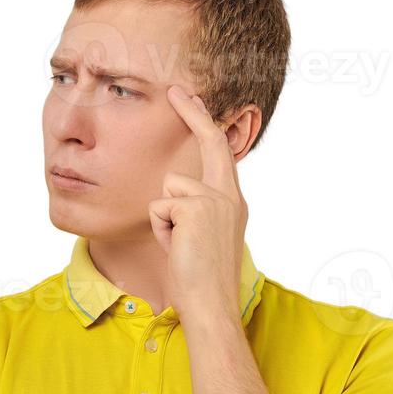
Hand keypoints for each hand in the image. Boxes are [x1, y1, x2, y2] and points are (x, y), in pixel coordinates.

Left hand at [149, 84, 247, 323]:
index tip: (193, 101)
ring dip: (165, 218)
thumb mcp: (202, 237)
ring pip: (169, 187)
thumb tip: (173, 196)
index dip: (205, 124)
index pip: (219, 153)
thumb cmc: (200, 278)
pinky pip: (159, 207)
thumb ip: (196, 210)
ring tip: (179, 245)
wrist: (210, 303)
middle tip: (176, 90)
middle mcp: (229, 196)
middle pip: (210, 142)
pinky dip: (162, 230)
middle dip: (193, 113)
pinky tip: (177, 248)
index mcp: (233, 201)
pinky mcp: (196, 207)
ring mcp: (216, 199)